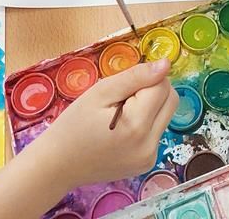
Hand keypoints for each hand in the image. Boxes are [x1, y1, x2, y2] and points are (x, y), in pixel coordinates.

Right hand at [33, 61, 177, 189]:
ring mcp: (149, 157)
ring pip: (166, 114)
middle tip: (122, 98)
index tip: (122, 88)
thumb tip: (165, 64)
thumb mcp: (101, 92)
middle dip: (153, 90)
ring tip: (120, 114)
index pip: (162, 85)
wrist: (58, 165)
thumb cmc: (74, 124)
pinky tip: (122, 129)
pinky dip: (145, 123)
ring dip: (150, 106)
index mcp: (137, 125)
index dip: (144, 79)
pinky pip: (157, 131)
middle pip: (171, 99)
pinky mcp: (146, 164)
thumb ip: (136, 76)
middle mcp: (149, 145)